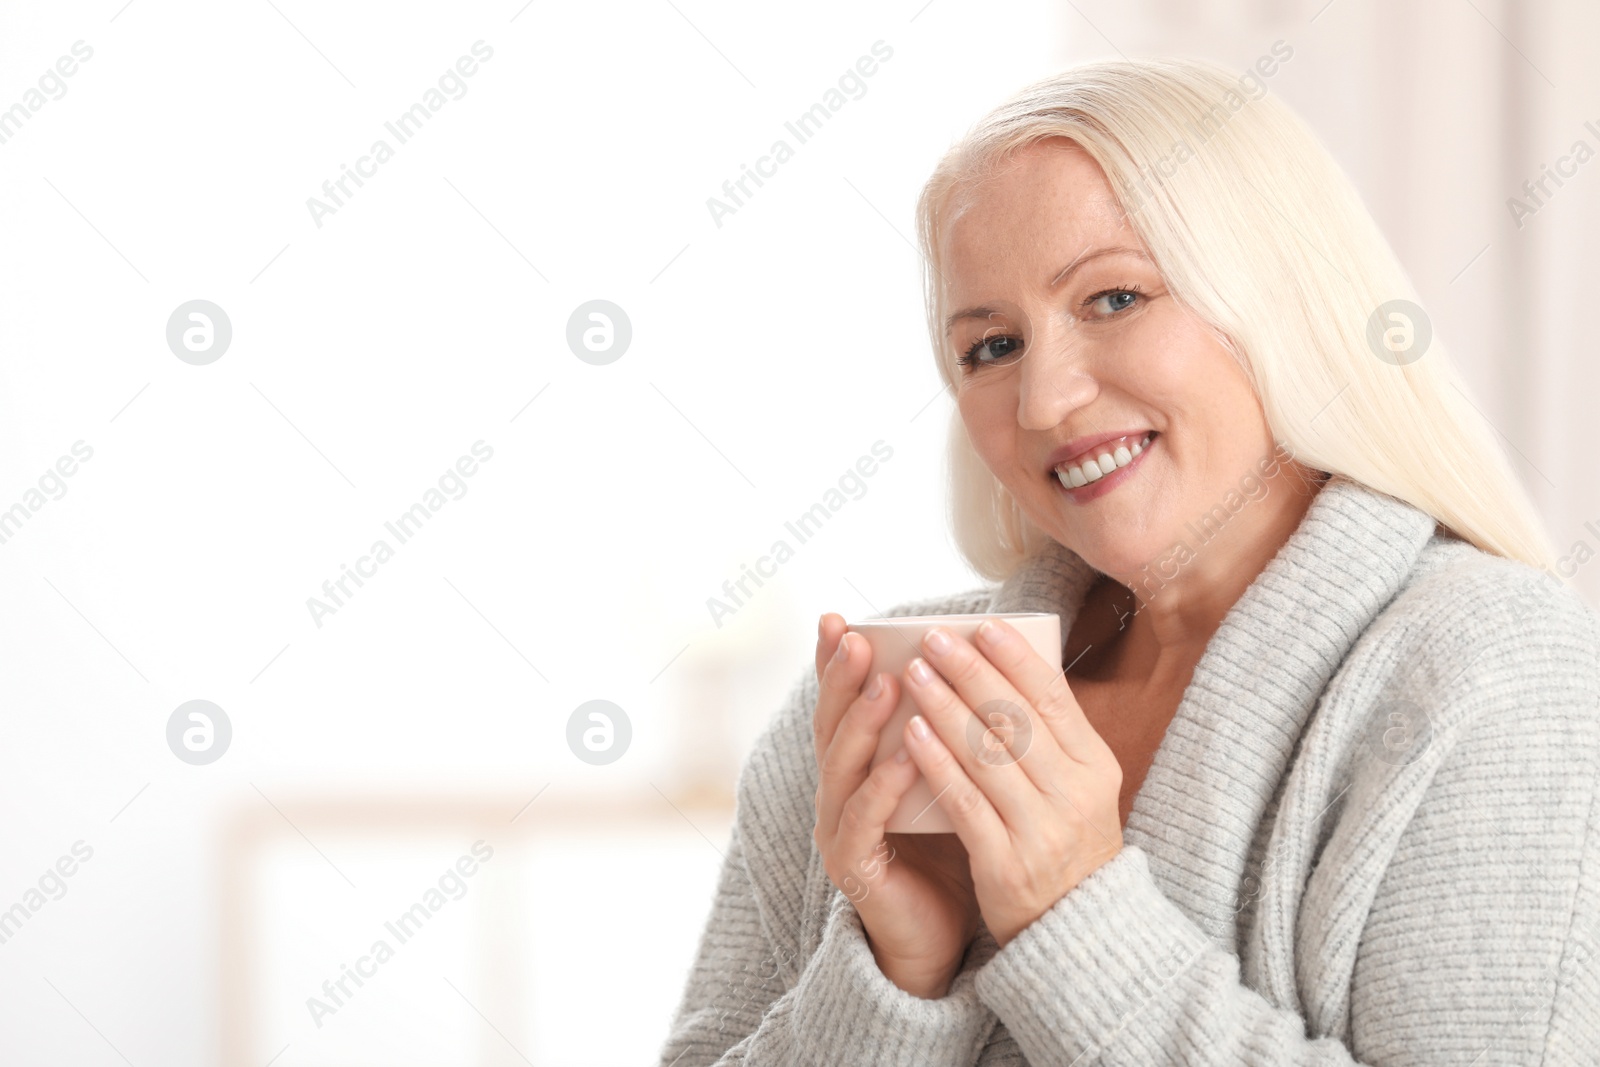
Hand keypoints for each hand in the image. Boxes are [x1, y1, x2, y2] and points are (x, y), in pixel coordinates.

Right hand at [811, 613, 980, 997]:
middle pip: (831, 725)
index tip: (840, 619)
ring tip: (886, 684)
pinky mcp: (855, 866)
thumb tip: (981, 665)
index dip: (834, 663)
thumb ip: (948, 732)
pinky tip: (905, 756)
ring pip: (842, 767)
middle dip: (842, 680)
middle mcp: (839, 791)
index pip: (841, 704)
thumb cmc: (949, 848)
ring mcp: (840, 829)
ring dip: (862, 724)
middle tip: (857, 639)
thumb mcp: (949, 777)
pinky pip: (866, 820)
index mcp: (858, 766)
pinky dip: (883, 786)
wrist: (941, 935)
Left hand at [897, 617, 1123, 948]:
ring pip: (986, 754)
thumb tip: (1008, 669)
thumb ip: (1049, 738)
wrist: (1076, 932)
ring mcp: (1041, 830)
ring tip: (913, 673)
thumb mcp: (1078, 788)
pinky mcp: (1006, 863)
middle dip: (970, 671)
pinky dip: (936, 762)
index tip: (983, 626)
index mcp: (1096, 767)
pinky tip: (910, 732)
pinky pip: (965, 801)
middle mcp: (1075, 794)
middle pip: (1016, 719)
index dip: (1016, 658)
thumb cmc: (1064, 845)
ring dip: (945, 706)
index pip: (1054, 699)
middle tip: (933, 637)